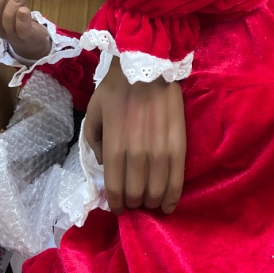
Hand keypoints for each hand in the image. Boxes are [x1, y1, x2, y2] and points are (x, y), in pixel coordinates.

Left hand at [84, 57, 185, 214]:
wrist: (148, 65)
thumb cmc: (117, 88)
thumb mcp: (94, 111)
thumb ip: (94, 141)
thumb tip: (106, 164)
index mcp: (115, 146)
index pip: (115, 189)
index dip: (116, 204)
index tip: (118, 207)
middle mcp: (138, 153)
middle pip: (136, 193)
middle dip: (134, 202)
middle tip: (134, 201)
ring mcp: (161, 151)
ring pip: (157, 190)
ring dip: (152, 202)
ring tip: (150, 202)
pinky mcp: (179, 145)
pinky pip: (177, 179)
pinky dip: (172, 197)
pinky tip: (168, 205)